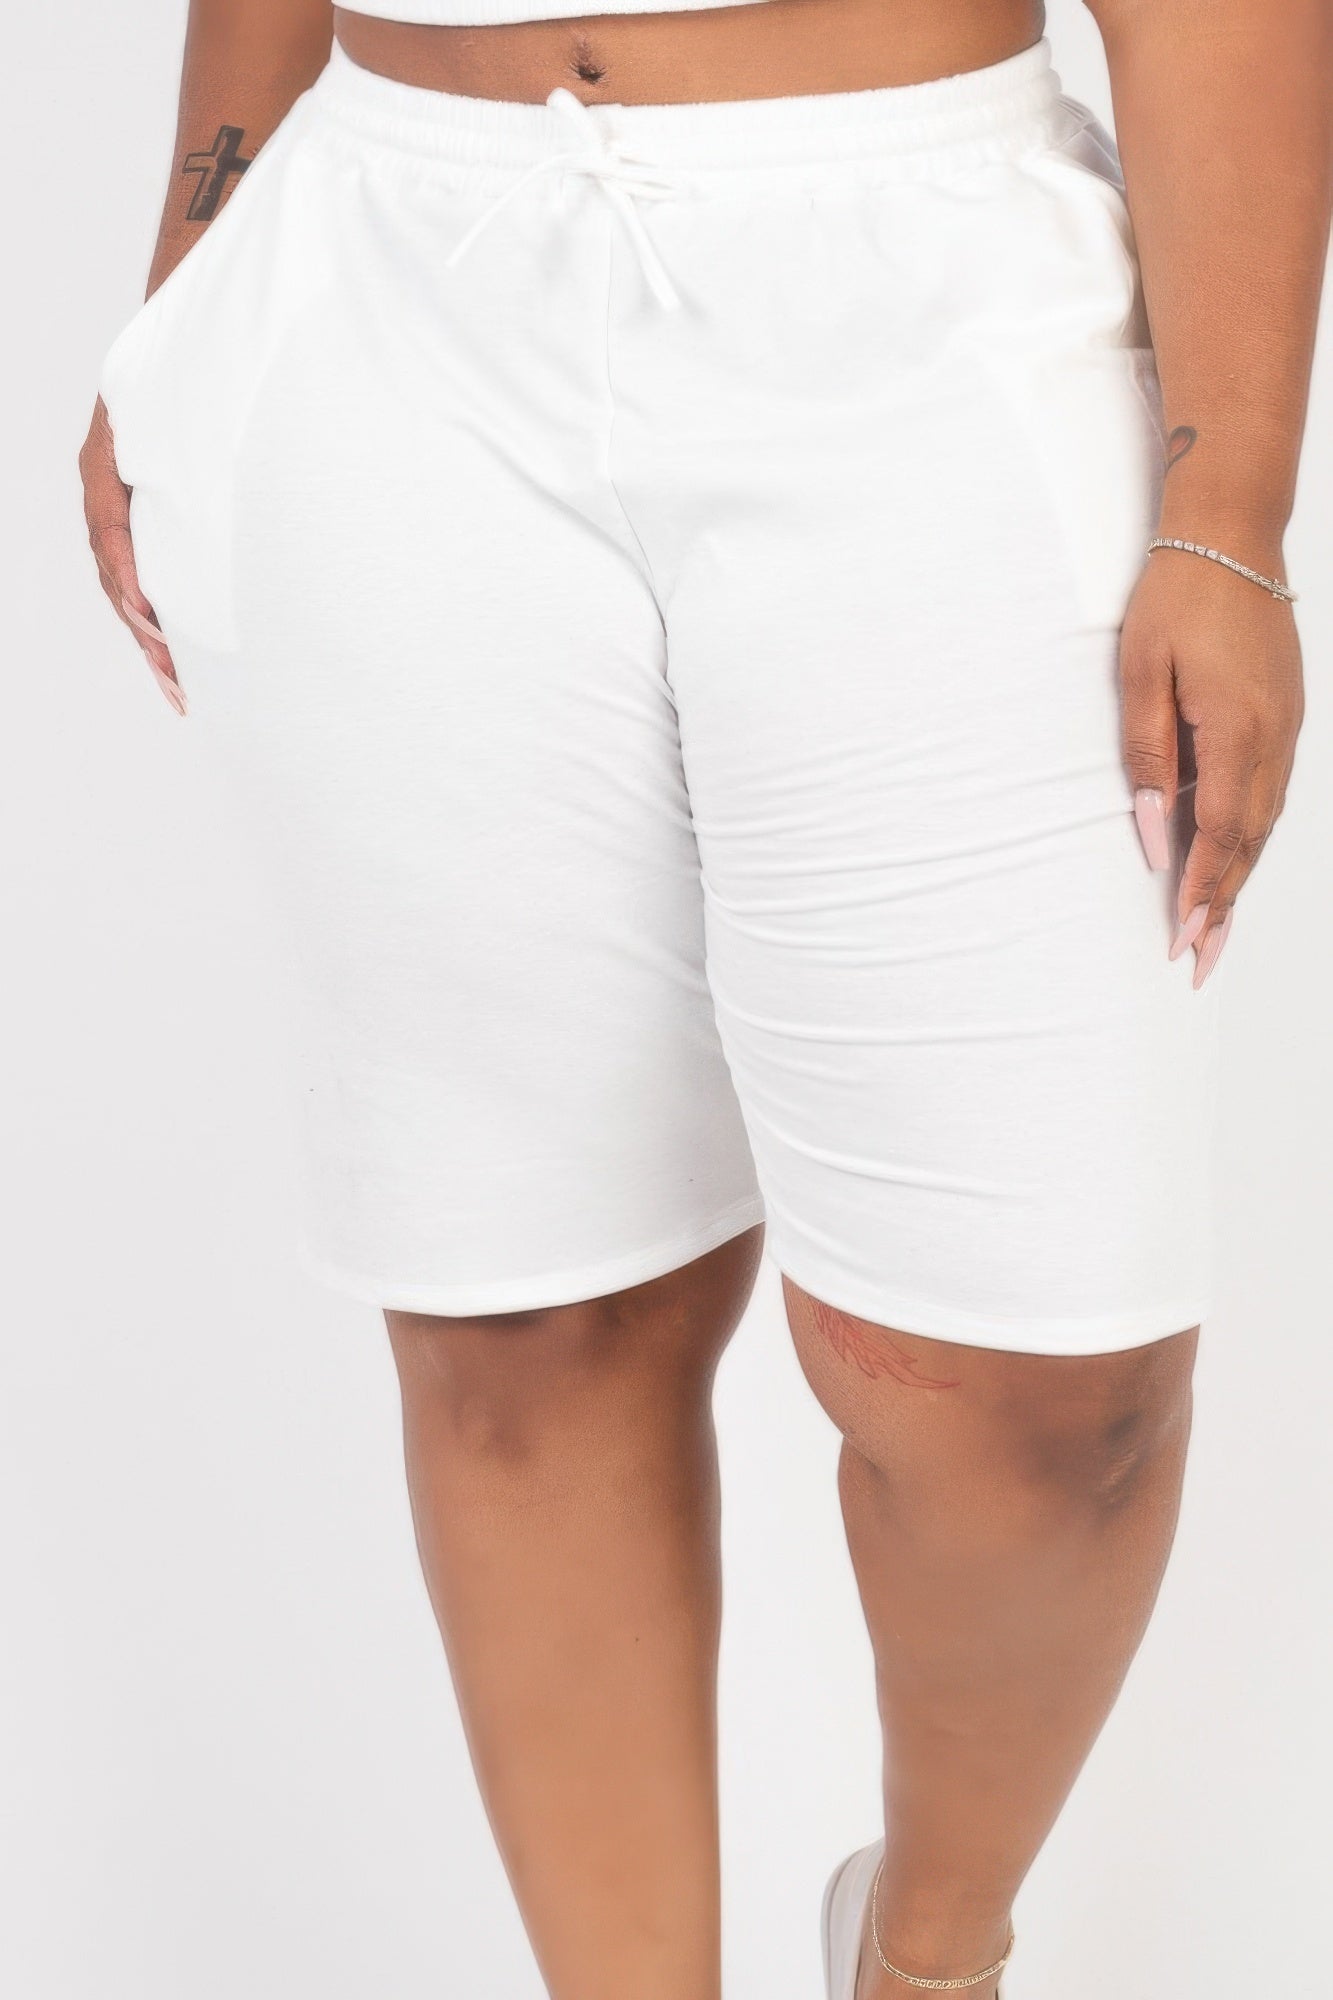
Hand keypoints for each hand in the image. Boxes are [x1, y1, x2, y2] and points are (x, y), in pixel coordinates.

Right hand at [80, 396, 186, 716]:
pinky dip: (160, 623)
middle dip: (147, 633)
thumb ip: (170, 430)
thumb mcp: (164, 395)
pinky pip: (144, 583)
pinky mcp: (141, 526)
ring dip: (155, 642)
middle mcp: (105, 493)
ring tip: (179, 690)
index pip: (110, 534)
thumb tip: (193, 470)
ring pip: (129, 590)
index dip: (130, 577)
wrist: (174, 341)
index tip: (152, 615)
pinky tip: (178, 661)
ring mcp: (118, 513)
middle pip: (118, 577)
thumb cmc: (175, 365)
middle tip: (176, 680)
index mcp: (103, 465)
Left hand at [1119, 542, 1302, 986]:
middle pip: (1251, 842)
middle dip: (1224, 905)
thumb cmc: (1176, 598)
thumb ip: (1149, 759)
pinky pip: (1272, 793)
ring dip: (1240, 877)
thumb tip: (1156, 835)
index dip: (1203, 893)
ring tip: (1215, 929)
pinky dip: (1253, 836)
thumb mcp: (1141, 675)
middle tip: (1200, 962)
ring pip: (1266, 821)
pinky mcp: (1286, 715)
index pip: (1221, 834)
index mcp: (1236, 730)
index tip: (1185, 942)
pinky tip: (1232, 860)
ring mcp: (1288, 727)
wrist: (1232, 535)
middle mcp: (1274, 737)